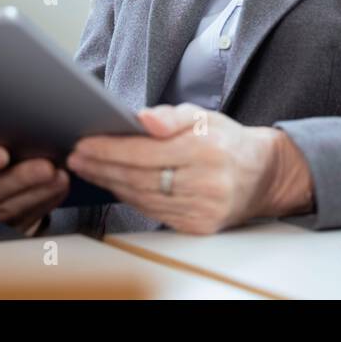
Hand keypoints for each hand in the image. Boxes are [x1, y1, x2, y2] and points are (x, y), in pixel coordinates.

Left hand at [66, 103, 313, 234]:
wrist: (263, 175)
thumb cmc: (228, 142)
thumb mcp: (204, 117)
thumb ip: (171, 116)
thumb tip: (141, 119)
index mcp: (205, 150)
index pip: (145, 152)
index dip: (110, 149)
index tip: (84, 144)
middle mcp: (205, 182)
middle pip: (139, 177)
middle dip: (102, 167)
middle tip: (77, 157)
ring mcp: (202, 208)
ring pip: (143, 198)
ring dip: (110, 184)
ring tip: (89, 169)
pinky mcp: (199, 226)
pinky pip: (154, 212)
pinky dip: (130, 198)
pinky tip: (115, 186)